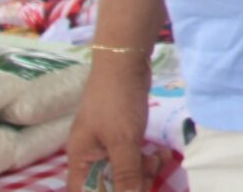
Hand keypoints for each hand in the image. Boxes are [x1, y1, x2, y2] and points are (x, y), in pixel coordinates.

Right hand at [63, 50, 151, 191]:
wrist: (125, 63)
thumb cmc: (118, 102)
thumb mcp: (123, 141)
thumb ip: (126, 172)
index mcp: (81, 159)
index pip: (85, 190)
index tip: (129, 191)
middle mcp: (90, 154)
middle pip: (108, 183)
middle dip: (132, 182)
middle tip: (152, 172)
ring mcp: (107, 143)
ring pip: (124, 169)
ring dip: (144, 170)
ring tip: (159, 159)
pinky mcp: (123, 133)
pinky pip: (133, 155)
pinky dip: (147, 157)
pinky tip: (162, 153)